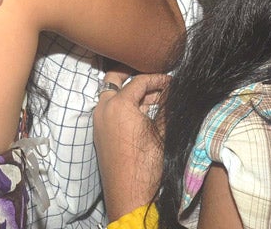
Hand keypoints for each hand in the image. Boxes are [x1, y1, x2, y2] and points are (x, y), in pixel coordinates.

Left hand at [95, 71, 168, 218]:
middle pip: (114, 80)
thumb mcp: (162, 133)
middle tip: (153, 82)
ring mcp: (98, 121)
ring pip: (110, 95)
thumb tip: (173, 92)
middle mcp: (103, 108)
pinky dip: (122, 106)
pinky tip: (141, 114)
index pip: (138, 81)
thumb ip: (166, 108)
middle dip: (133, 77)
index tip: (171, 81)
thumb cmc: (147, 164)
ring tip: (153, 100)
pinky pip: (108, 110)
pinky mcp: (98, 133)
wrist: (128, 193)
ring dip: (129, 93)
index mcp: (118, 104)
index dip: (157, 79)